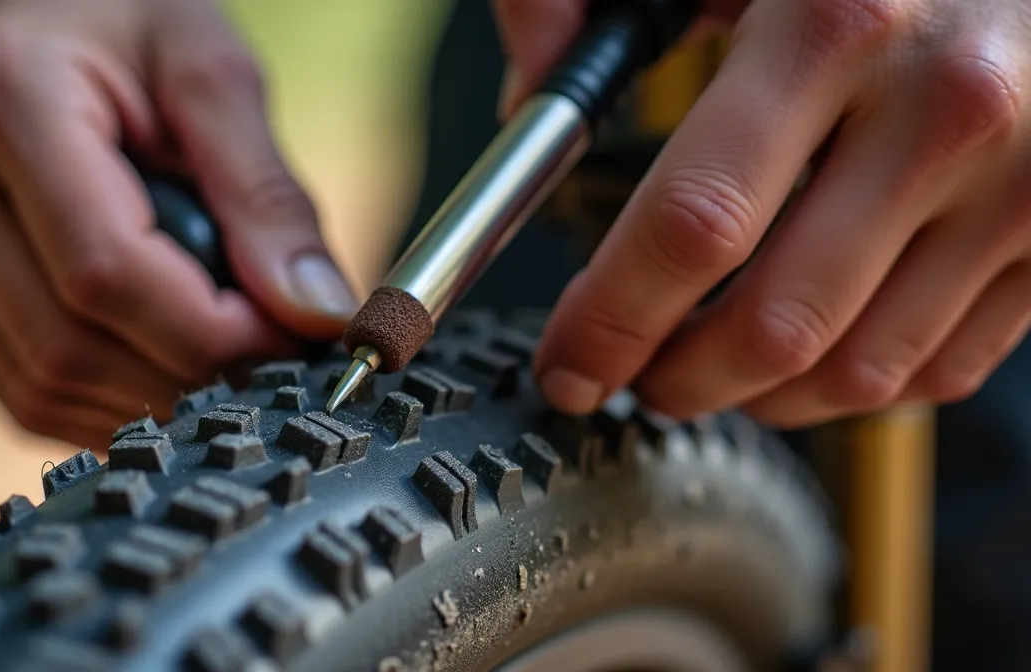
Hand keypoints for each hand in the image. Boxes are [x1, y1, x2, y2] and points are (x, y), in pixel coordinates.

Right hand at [0, 0, 357, 447]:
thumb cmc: (115, 11)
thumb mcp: (209, 65)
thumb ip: (264, 189)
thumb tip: (315, 315)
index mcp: (1, 97)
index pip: (105, 272)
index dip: (211, 334)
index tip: (292, 341)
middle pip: (64, 345)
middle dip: (187, 378)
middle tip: (271, 366)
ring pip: (34, 384)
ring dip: (146, 403)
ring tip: (221, 365)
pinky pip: (13, 382)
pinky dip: (101, 398)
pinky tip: (159, 369)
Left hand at [499, 0, 1030, 426]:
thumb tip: (530, 93)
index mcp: (835, 23)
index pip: (693, 224)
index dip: (611, 319)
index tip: (569, 363)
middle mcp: (942, 108)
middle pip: (772, 326)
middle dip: (676, 379)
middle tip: (634, 376)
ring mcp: (1020, 181)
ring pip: (856, 371)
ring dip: (757, 396)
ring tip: (711, 367)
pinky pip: (939, 370)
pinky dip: (850, 385)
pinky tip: (808, 348)